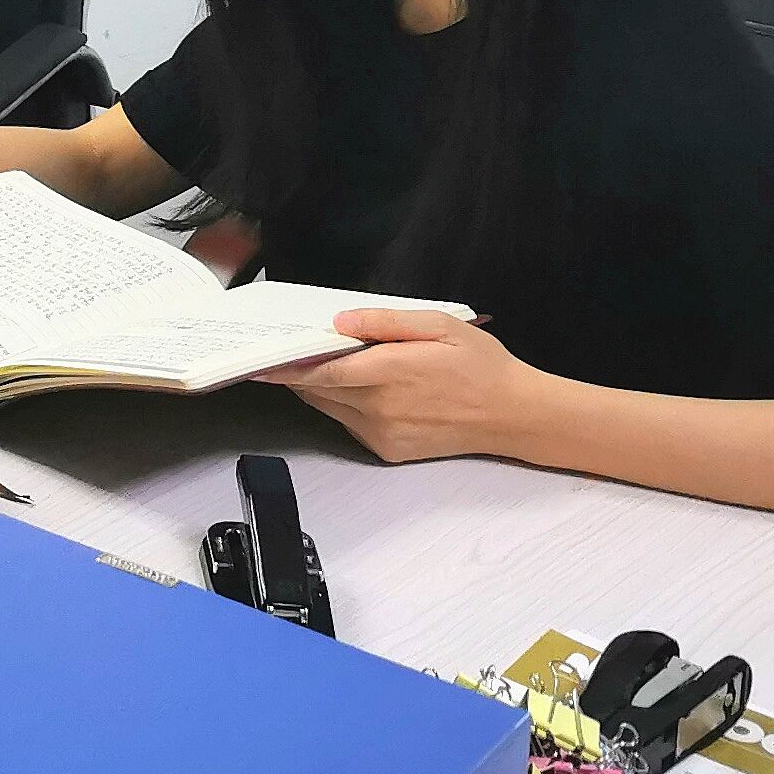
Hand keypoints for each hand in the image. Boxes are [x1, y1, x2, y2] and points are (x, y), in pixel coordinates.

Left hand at [284, 311, 540, 464]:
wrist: (513, 415)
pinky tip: (358, 387)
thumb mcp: (438, 326)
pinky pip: (350, 424)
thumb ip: (385, 323)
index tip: (260, 360)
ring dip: (320, 388)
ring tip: (317, 364)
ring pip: (331, 408)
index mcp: (390, 373)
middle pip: (319, 390)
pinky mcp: (388, 450)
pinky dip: (343, 405)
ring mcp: (383, 434)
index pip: (321, 372)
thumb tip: (339, 323)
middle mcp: (380, 408)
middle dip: (299, 372)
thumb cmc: (480, 365)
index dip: (287, 367)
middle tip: (285, 352)